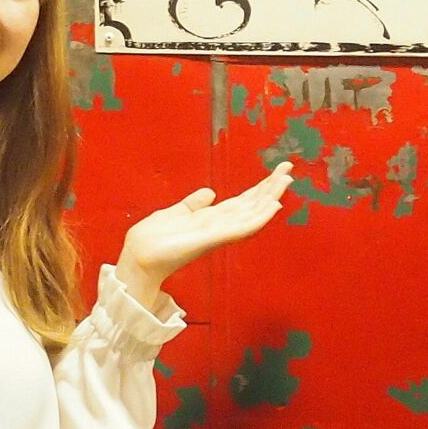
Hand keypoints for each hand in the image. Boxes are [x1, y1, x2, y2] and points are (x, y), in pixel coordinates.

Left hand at [116, 162, 294, 302]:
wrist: (138, 258)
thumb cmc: (152, 240)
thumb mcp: (174, 213)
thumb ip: (192, 204)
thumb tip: (209, 192)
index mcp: (210, 219)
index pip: (241, 202)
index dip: (259, 188)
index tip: (275, 173)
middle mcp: (218, 226)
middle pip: (251, 205)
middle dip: (270, 188)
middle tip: (288, 170)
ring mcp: (217, 233)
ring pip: (251, 214)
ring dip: (269, 198)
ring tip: (286, 182)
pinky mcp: (212, 238)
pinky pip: (241, 227)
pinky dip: (259, 217)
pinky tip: (272, 206)